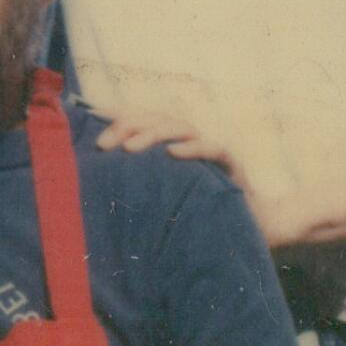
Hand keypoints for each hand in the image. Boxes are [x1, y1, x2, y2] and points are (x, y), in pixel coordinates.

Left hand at [98, 109, 287, 247]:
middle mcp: (190, 142)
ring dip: (153, 134)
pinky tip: (172, 154)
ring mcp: (210, 150)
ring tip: (129, 148)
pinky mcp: (232, 164)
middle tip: (104, 146)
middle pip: (156, 119)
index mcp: (173, 145)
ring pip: (181, 128)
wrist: (254, 227)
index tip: (91, 125)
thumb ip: (141, 184)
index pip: (143, 120)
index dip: (119, 117)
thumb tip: (101, 183)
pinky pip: (213, 148)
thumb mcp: (165, 197)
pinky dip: (193, 148)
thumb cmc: (202, 213)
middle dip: (128, 126)